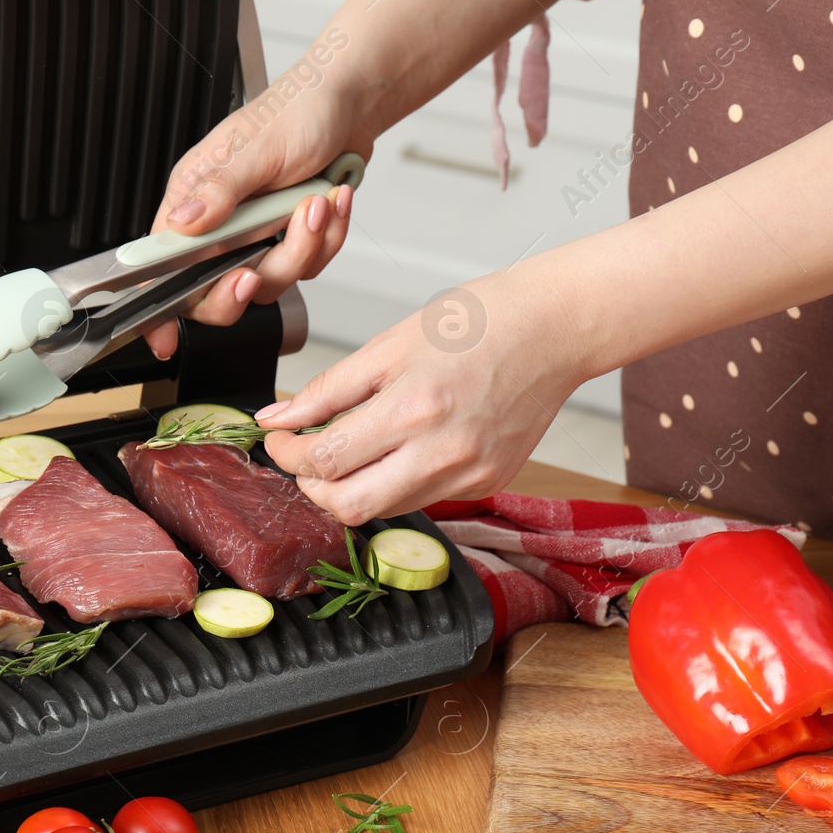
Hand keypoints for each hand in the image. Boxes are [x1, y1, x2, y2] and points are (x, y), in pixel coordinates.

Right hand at [142, 65, 369, 359]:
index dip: (161, 306)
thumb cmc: (297, 111)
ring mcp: (257, 237)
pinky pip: (307, 266)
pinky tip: (332, 202)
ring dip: (301, 248)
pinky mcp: (291, 240)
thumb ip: (220, 192)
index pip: (162, 266)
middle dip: (248, 282)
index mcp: (194, 201)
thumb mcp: (256, 149)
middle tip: (259, 267)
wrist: (350, 106)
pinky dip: (327, 238)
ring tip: (316, 203)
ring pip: (271, 282)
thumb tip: (183, 223)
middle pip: (216, 291)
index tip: (164, 336)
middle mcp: (221, 225)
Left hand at [258, 269, 587, 524]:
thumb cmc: (480, 323)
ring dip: (351, 488)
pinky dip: (391, 484)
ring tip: (348, 448)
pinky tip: (391, 451)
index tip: (278, 439)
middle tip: (303, 457)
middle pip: (350, 506)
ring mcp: (469, 475)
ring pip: (383, 510)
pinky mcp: (486, 483)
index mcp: (414, 408)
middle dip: (312, 487)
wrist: (554, 328)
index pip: (326, 460)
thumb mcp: (389, 344)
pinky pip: (420, 499)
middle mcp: (444, 453)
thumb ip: (328, 389)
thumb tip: (277, 419)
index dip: (288, 455)